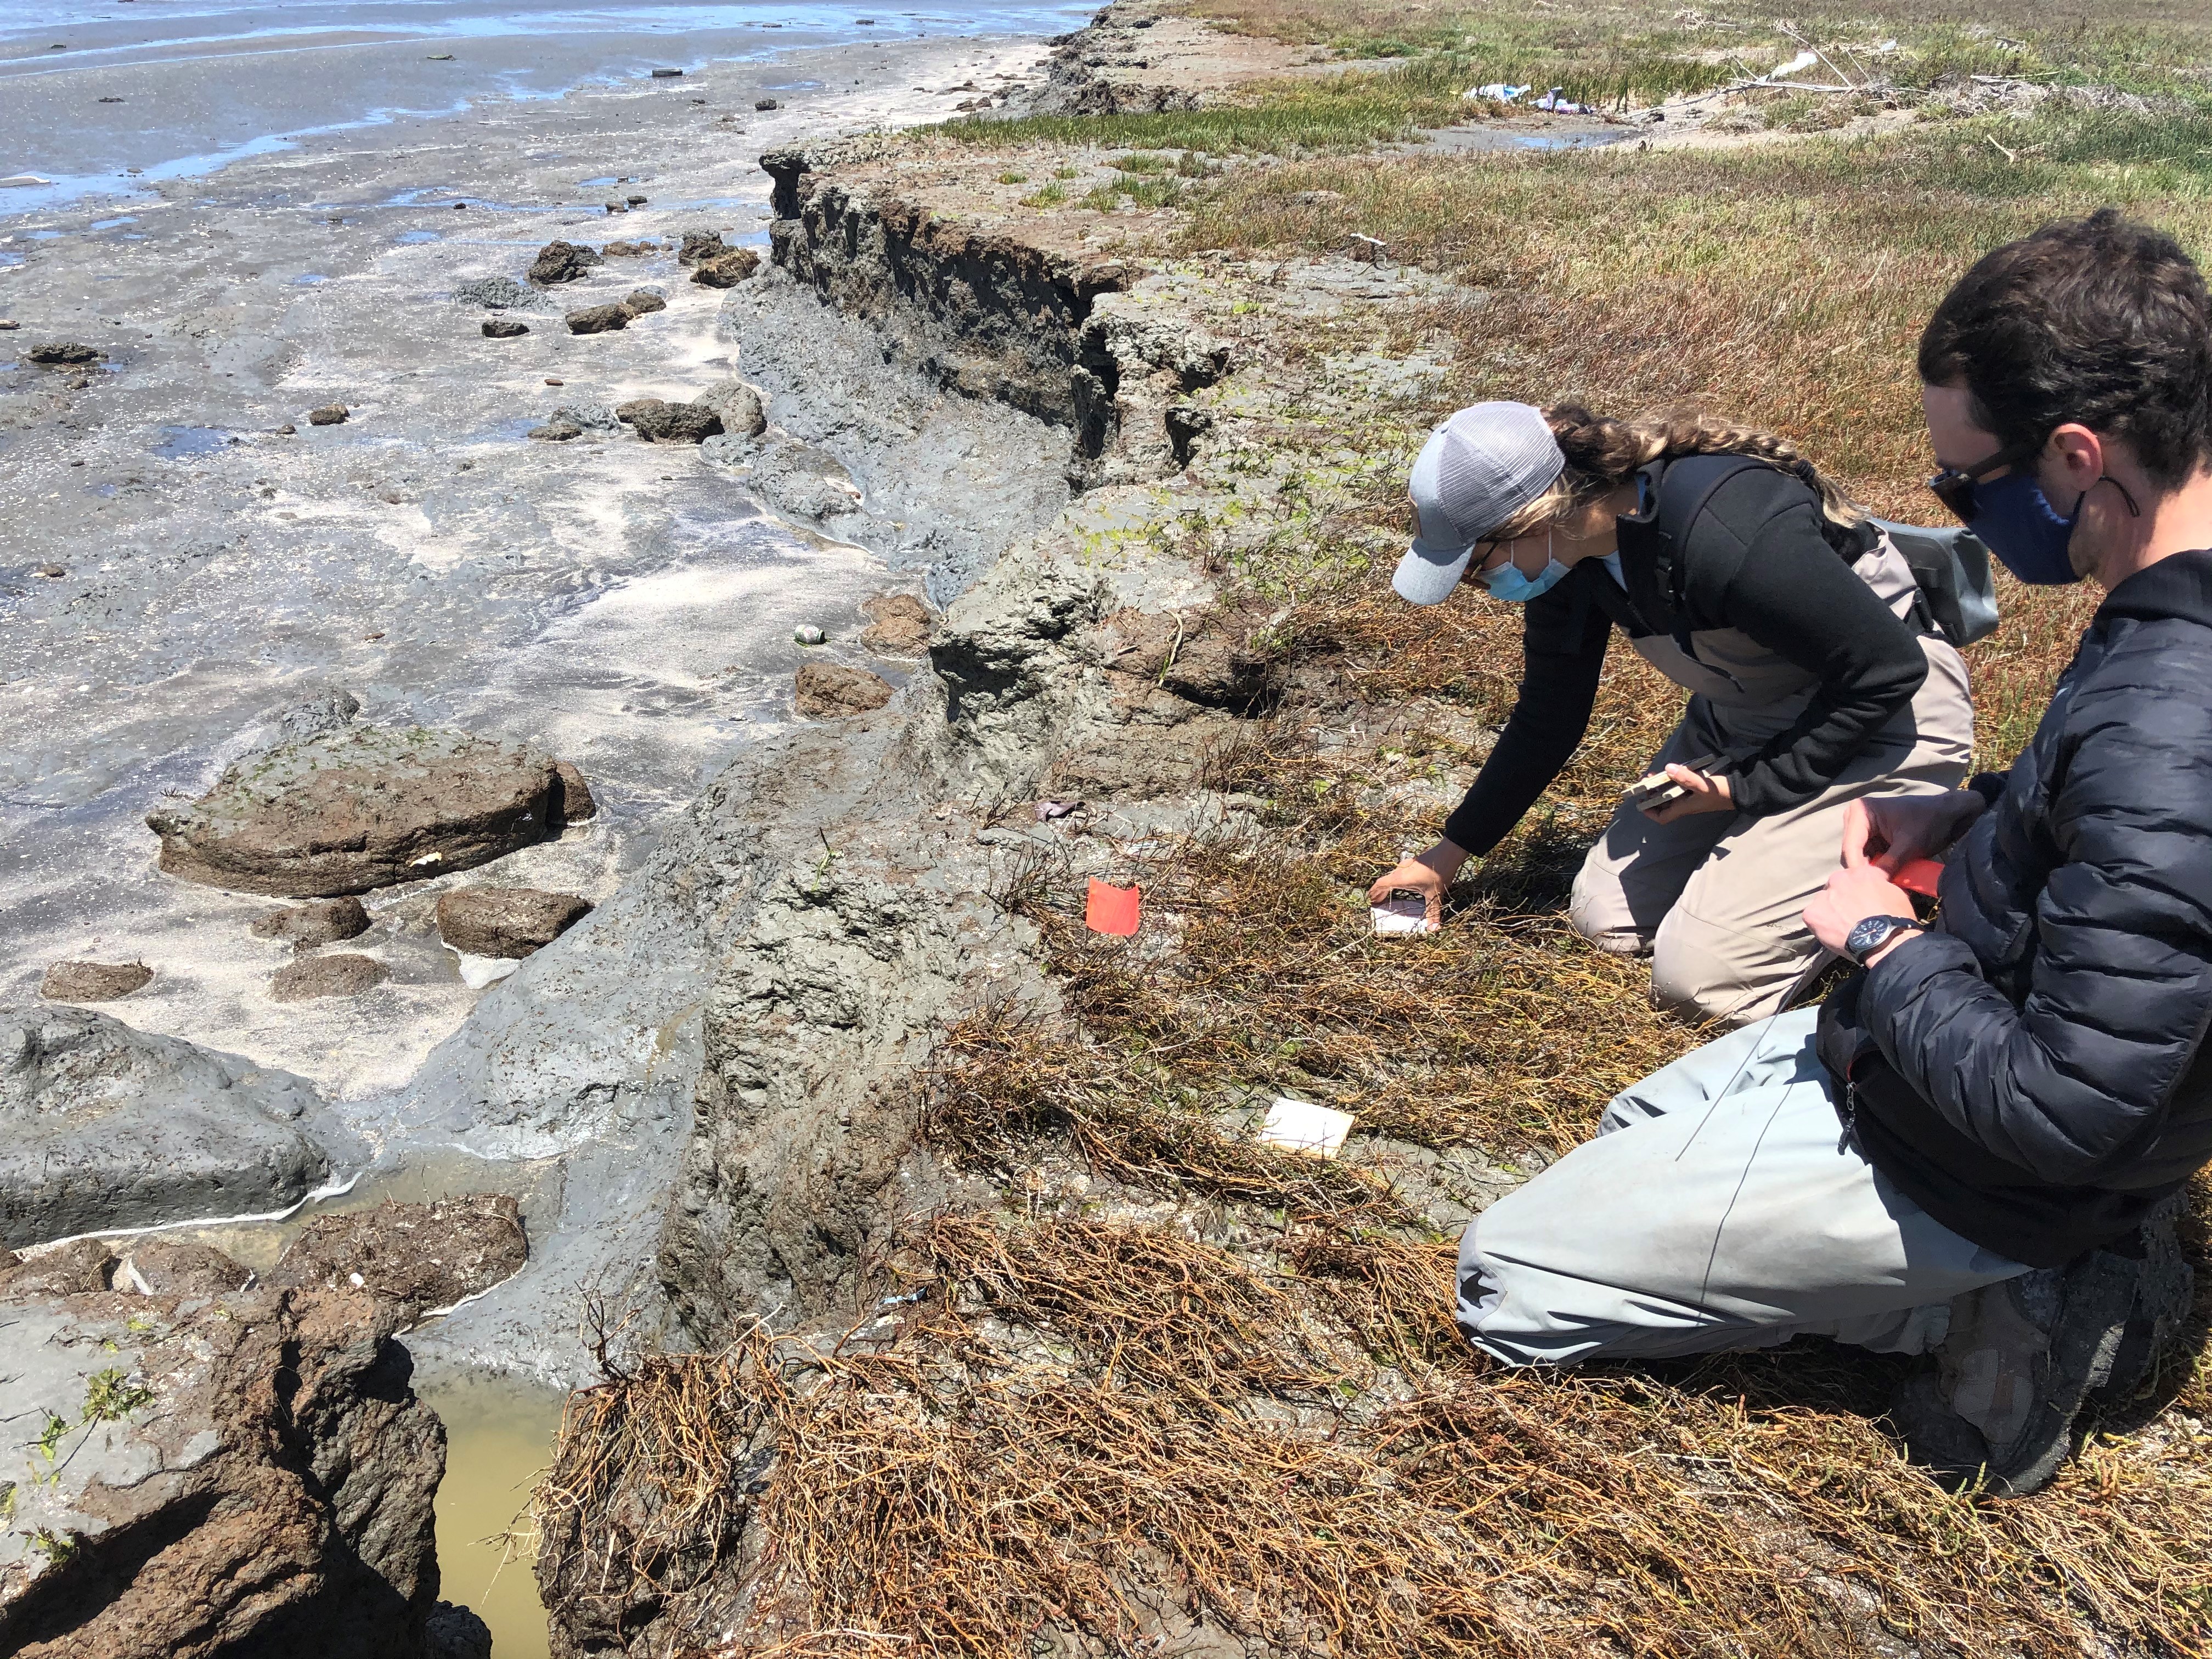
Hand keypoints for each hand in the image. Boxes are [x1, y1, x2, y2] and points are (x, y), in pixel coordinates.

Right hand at [1368, 838, 1469, 928]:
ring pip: (1392, 876)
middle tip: (1377, 900)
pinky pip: (1399, 873)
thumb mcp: (1435, 895)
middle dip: (1380, 891)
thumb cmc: (1438, 873)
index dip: (1374, 892)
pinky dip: (1396, 880)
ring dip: (1388, 885)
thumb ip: (1433, 912)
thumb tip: (1434, 930)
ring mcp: (1407, 865)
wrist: (1449, 852)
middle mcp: (1400, 871)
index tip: (1370, 899)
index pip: (1381, 884)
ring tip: (1387, 893)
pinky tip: (1403, 883)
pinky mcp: (1414, 862)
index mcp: (1400, 879)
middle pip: (1385, 881)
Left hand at [1642, 765, 1733, 823]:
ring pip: (1670, 795)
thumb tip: (1668, 769)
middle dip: (1652, 794)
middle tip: (1646, 780)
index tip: (1640, 801)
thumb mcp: (1702, 785)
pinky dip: (1672, 781)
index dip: (1649, 812)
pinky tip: (1672, 772)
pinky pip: (1678, 788)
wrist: (1741, 791)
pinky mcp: (1696, 791)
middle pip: (1663, 804)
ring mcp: (1690, 798)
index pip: (1662, 817)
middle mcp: (1685, 805)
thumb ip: (1685, 778)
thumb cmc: (1720, 792)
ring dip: (1661, 786)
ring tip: (1655, 774)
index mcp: (1683, 808)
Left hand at [1804, 823, 1918, 961]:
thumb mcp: (1896, 893)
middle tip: (1850, 914)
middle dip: (1841, 897)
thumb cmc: (1895, 919)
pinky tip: (1832, 932)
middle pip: (1836, 886)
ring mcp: (1824, 895)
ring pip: (1823, 901)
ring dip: (1830, 910)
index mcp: (1861, 872)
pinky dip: (1819, 924)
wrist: (1883, 940)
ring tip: (1842, 926)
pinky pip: (1812, 916)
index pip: (1853, 876)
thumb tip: (1876, 884)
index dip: (1857, 889)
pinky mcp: (1812, 913)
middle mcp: (1839, 878)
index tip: (1861, 900)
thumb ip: (1880, 884)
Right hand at [1840, 790, 1984, 873]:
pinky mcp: (1872, 835)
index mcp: (1861, 811)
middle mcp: (1856, 816)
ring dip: (1870, 870)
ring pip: (1858, 855)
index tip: (1866, 887)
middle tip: (1876, 889)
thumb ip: (1889, 864)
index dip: (1857, 868)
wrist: (1948, 814)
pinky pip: (1867, 855)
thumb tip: (1874, 886)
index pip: (1851, 845)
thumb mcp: (1909, 845)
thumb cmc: (1929, 822)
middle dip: (1863, 870)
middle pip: (1851, 851)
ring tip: (1882, 885)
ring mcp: (1863, 826)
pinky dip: (1876, 866)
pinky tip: (1886, 877)